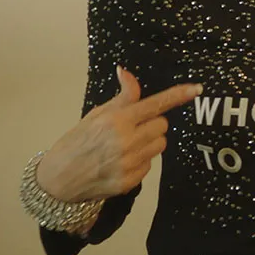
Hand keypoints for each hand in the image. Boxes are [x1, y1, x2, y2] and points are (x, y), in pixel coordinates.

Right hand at [36, 67, 201, 202]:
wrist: (57, 179)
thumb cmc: (77, 141)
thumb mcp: (96, 114)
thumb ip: (122, 97)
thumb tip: (127, 72)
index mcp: (116, 121)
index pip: (155, 104)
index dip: (178, 95)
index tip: (197, 89)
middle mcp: (125, 141)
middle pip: (162, 125)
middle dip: (151, 124)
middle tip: (132, 128)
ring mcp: (129, 163)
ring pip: (160, 145)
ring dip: (149, 142)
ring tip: (126, 145)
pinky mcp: (130, 182)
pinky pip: (150, 165)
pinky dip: (141, 161)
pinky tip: (122, 162)